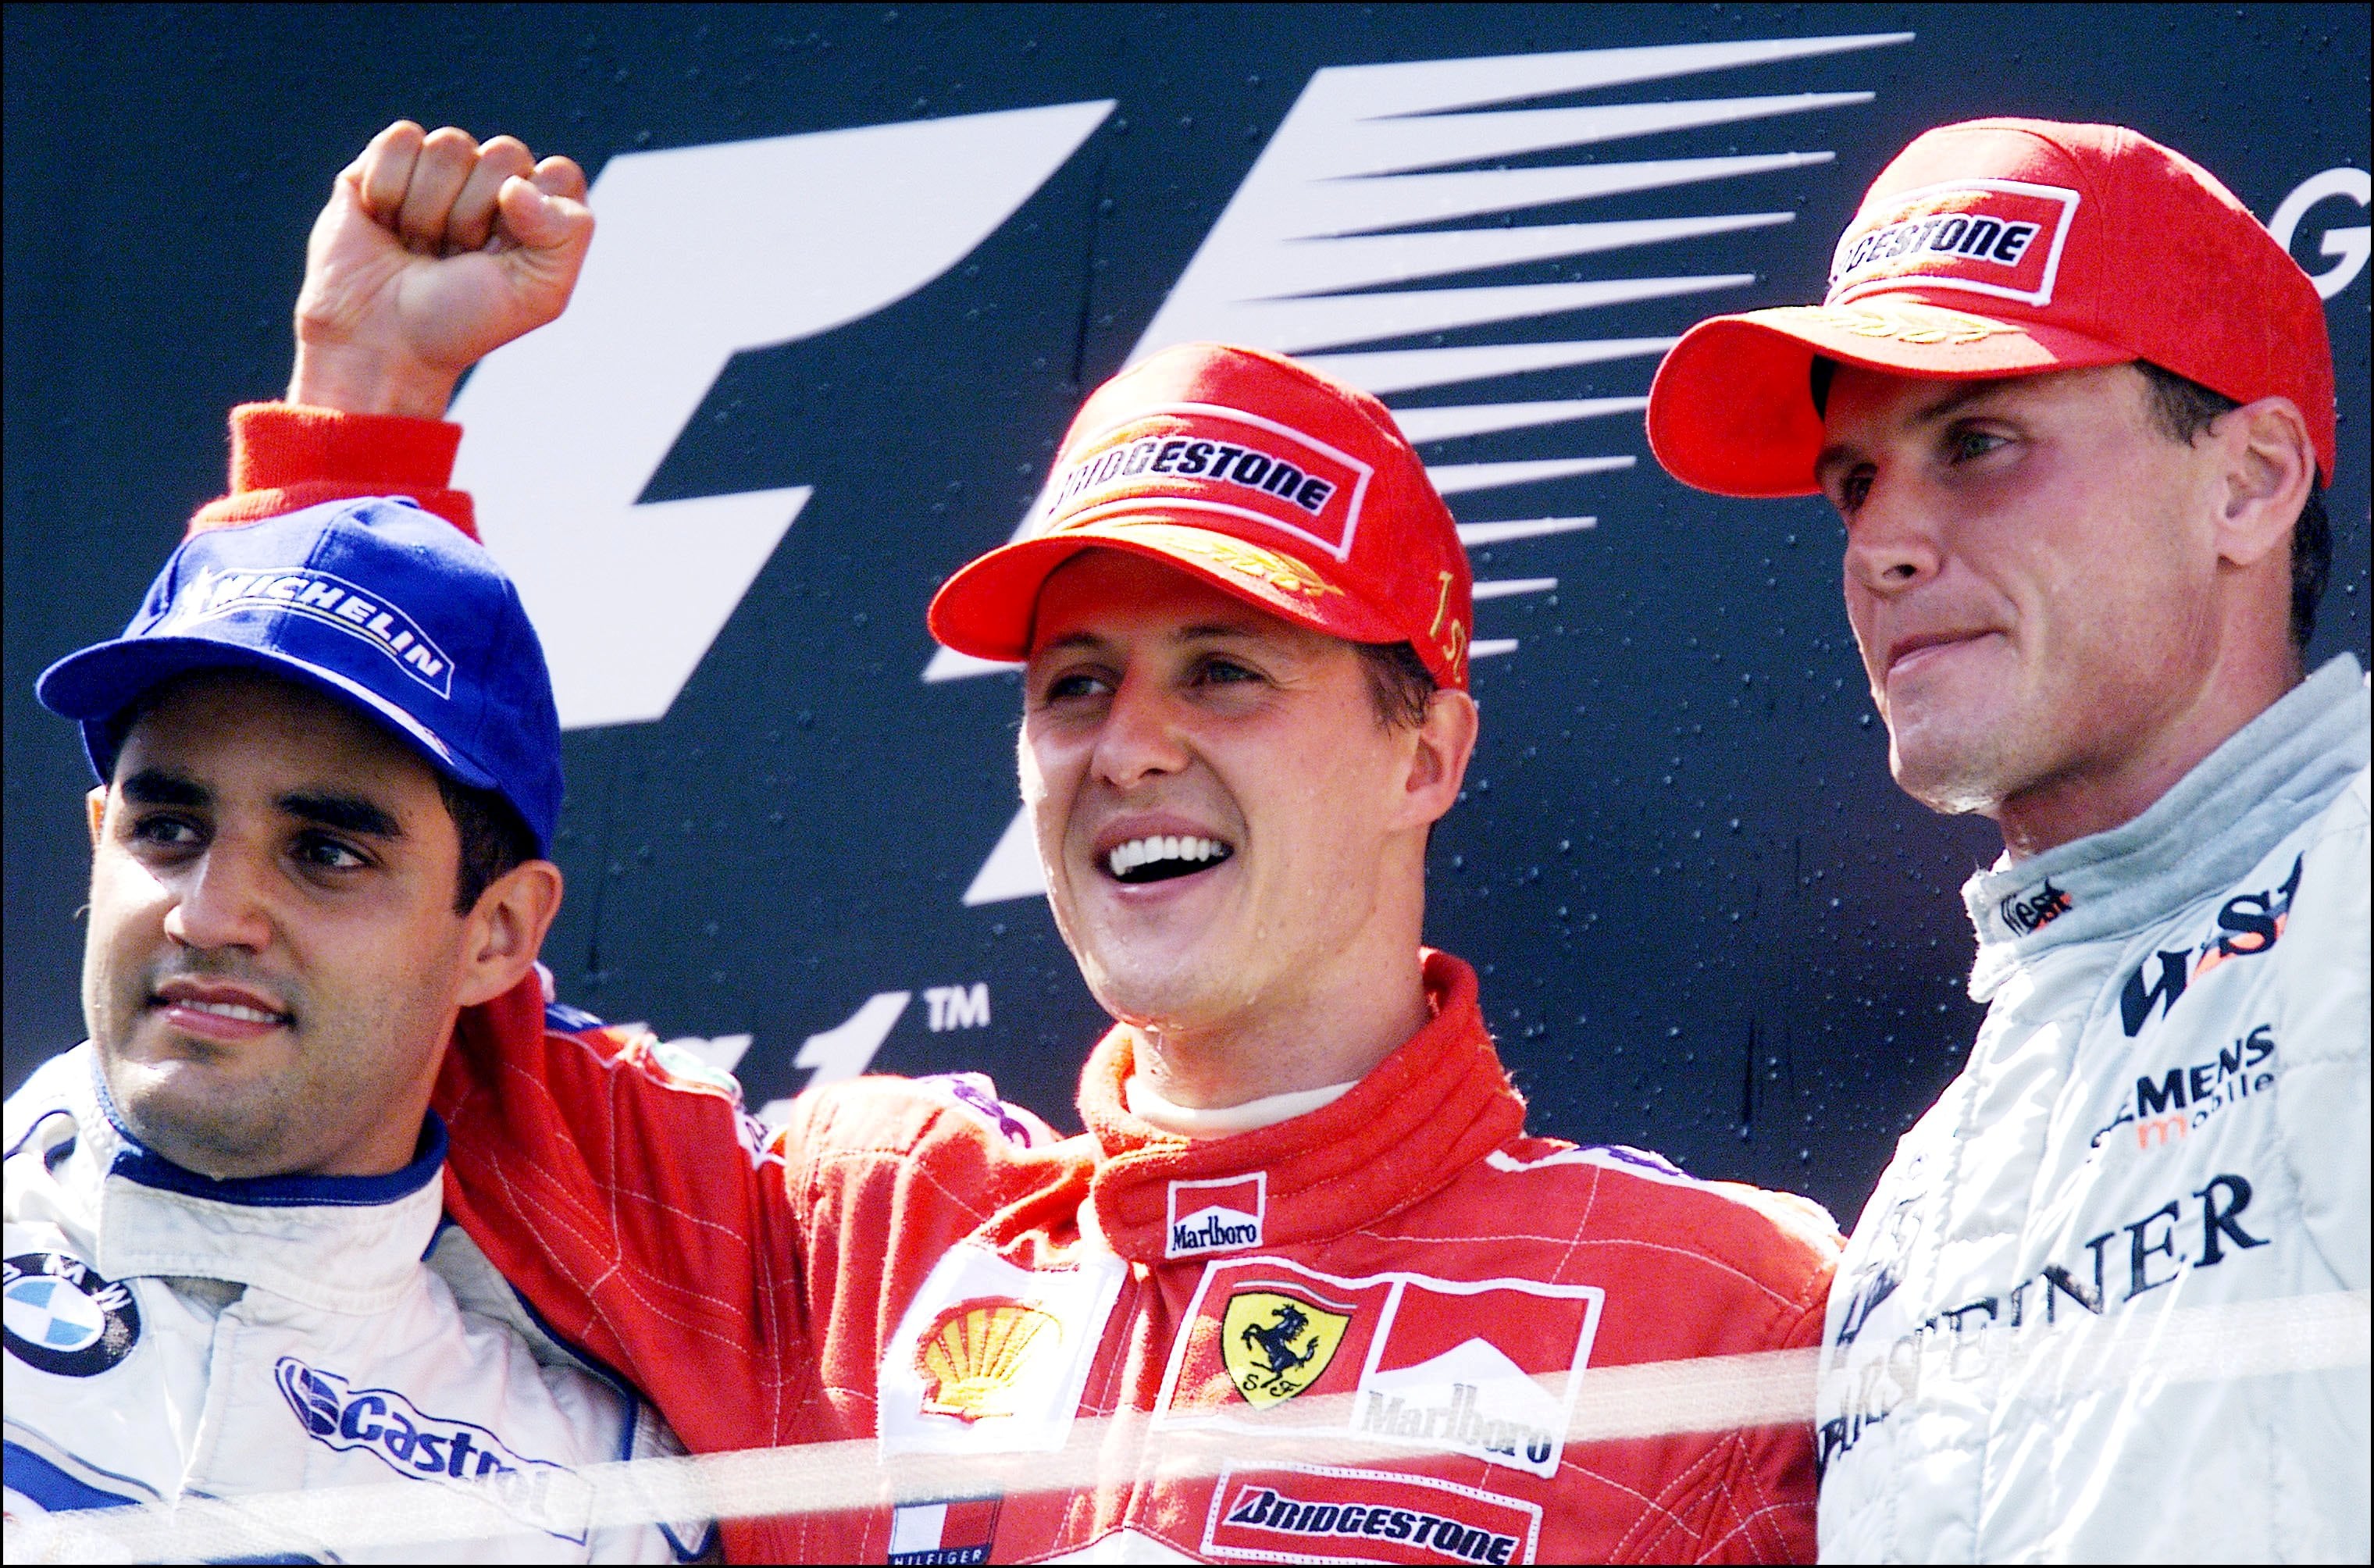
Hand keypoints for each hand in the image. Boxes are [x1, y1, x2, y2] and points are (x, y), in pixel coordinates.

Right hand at [288, 121, 593, 418]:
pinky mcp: (386, 160)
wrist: (380, 341)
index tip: (506, 260)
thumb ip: (566, 234)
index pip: (560, 174)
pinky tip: (386, 224)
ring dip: (430, 210)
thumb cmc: (463, 321)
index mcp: (540, 213)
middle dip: (476, 216)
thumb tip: (516, 185)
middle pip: (505, 154)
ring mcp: (441, 169)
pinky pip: (401, 140)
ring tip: (420, 247)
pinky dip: (389, 189)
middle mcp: (494, 184)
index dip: (534, 216)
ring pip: (450, 145)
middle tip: (456, 257)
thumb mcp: (539, 294)